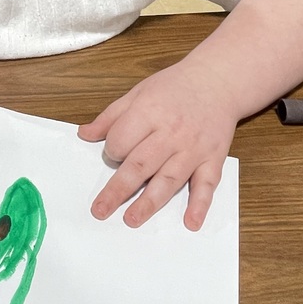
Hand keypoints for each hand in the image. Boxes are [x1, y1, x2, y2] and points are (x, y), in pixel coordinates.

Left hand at [77, 62, 236, 230]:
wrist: (217, 80)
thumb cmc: (175, 87)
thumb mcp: (138, 93)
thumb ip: (111, 116)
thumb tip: (84, 134)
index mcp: (149, 112)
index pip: (122, 140)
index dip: (113, 150)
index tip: (114, 153)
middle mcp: (171, 132)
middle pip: (140, 165)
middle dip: (118, 189)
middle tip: (101, 210)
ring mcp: (193, 148)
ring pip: (169, 178)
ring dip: (150, 202)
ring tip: (132, 219)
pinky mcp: (213, 158)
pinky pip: (207, 184)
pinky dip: (200, 204)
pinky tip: (191, 222)